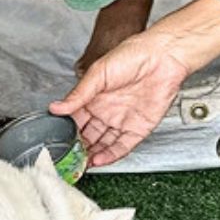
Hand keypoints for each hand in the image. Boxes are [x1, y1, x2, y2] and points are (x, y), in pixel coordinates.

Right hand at [51, 28, 196, 166]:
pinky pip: (123, 146)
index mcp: (93, 97)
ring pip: (103, 144)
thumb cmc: (132, 55)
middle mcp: (106, 111)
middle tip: (67, 158)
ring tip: (80, 164)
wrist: (162, 58)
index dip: (66, 131)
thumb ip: (78, 94)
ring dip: (92, 155)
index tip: (56, 142)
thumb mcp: (98, 73)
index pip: (75, 119)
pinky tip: (99, 161)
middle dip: (78, 147)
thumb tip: (56, 107)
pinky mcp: (138, 128)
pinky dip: (111, 156)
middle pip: (88, 135)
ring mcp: (121, 120)